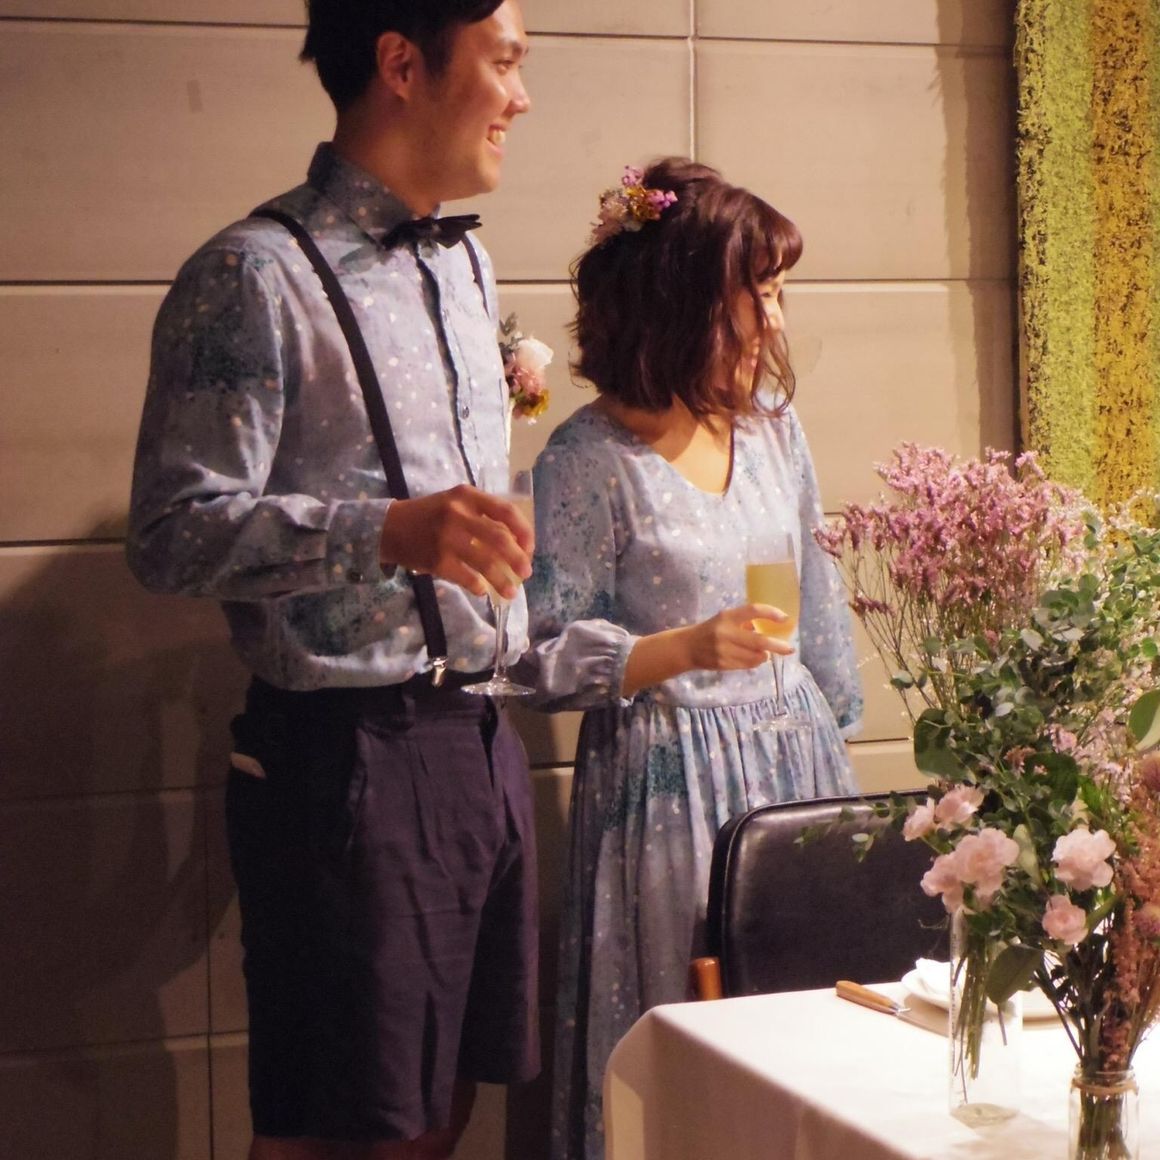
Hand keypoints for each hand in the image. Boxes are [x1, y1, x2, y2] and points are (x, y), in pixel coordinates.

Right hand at [378, 485, 533, 598]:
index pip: (505, 511)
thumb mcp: (455, 502)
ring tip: (512, 592)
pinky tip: (483, 590)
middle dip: (518, 559)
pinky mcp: (438, 560)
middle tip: (526, 572)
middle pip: (500, 539)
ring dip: (503, 580)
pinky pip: (467, 577)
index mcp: (467, 496)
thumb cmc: (430, 515)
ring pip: (486, 562)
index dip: (523, 531)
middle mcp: (458, 514)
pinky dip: (479, 586)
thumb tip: (516, 541)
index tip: (530, 547)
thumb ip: (482, 514)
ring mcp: (447, 538)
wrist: (389, 527)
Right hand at [682, 603, 793, 671]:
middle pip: (759, 641)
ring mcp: (724, 650)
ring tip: (765, 653)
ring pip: (756, 656)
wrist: (688, 647)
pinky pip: (748, 665)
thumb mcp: (725, 619)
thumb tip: (771, 628)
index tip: (785, 618)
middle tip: (790, 648)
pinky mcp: (723, 664)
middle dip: (778, 646)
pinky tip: (753, 658)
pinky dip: (755, 662)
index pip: (753, 610)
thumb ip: (745, 622)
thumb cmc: (711, 630)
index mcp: (728, 616)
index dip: (771, 613)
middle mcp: (726, 632)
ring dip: (765, 655)